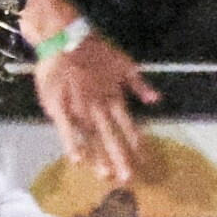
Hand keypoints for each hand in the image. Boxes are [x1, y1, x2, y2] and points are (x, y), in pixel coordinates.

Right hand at [34, 26, 158, 185]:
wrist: (65, 38)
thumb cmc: (95, 50)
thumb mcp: (124, 63)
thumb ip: (140, 85)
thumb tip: (157, 100)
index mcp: (114, 97)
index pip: (128, 124)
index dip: (136, 143)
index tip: (144, 160)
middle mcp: (99, 107)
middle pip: (111, 137)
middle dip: (120, 158)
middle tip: (127, 179)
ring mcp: (80, 108)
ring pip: (91, 137)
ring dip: (99, 157)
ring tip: (106, 176)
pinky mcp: (60, 107)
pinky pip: (66, 130)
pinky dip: (72, 145)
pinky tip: (77, 161)